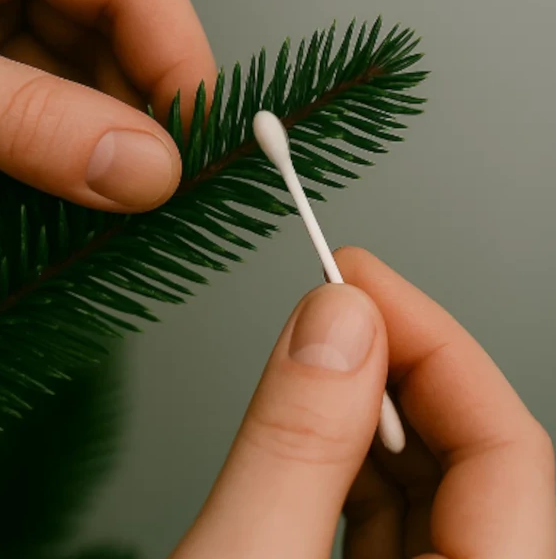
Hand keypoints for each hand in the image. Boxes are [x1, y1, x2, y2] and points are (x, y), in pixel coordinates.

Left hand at [0, 0, 216, 209]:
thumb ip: (22, 121)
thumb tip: (142, 168)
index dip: (175, 57)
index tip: (196, 143)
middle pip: (112, 21)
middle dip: (137, 104)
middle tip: (155, 186)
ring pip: (78, 68)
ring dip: (97, 131)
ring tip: (114, 194)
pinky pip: (35, 99)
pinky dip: (55, 144)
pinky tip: (68, 182)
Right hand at [172, 247, 555, 557]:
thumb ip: (293, 447)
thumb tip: (334, 322)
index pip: (507, 450)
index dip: (433, 341)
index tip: (358, 275)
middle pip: (474, 462)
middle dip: (396, 366)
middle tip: (331, 301)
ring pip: (430, 491)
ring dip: (368, 412)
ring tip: (312, 357)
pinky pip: (390, 524)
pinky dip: (346, 464)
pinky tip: (308, 430)